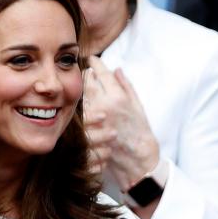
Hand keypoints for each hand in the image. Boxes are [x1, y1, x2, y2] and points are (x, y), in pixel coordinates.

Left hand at [83, 57, 160, 190]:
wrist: (137, 159)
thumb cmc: (140, 132)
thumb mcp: (138, 105)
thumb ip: (126, 86)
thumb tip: (116, 69)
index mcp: (117, 97)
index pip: (101, 73)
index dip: (95, 63)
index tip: (92, 59)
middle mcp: (102, 106)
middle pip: (85, 82)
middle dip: (84, 74)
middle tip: (84, 70)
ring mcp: (92, 119)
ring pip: (78, 96)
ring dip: (79, 89)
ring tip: (80, 87)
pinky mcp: (86, 129)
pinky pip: (77, 113)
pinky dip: (77, 105)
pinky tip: (78, 104)